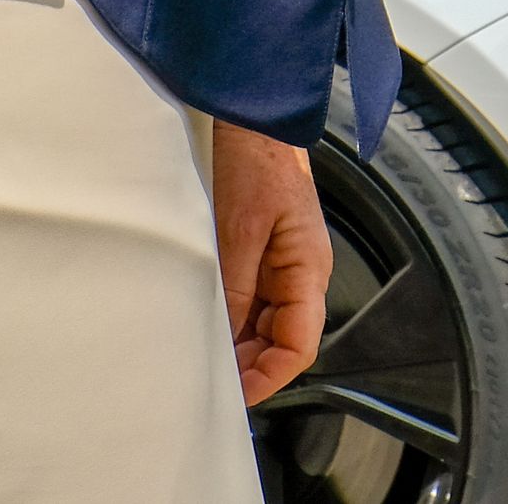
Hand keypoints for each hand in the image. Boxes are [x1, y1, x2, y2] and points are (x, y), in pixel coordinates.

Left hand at [211, 120, 333, 404]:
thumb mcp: (239, 227)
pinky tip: (203, 315)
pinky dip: (229, 315)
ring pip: (264, 322)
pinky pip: (251, 297)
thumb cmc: (257, 156)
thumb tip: (226, 338)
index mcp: (308, 267)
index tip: (234, 396)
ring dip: (236, 340)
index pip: (300, 346)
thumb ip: (236, 286)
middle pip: (282, 339)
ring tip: (199, 348)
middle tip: (207, 376)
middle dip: (248, 364)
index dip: (268, 378)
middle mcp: (301, 269)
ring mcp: (283, 259)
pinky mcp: (263, 248)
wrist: (253, 111)